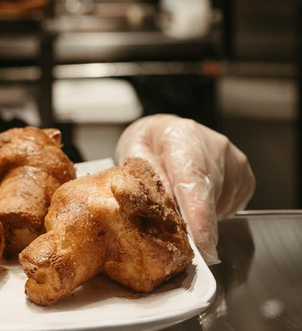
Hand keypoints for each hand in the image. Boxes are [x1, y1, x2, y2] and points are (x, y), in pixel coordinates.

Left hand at [115, 114, 254, 263]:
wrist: (166, 130)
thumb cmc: (147, 145)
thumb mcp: (132, 158)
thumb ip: (143, 182)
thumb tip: (160, 216)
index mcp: (182, 140)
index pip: (194, 184)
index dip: (199, 219)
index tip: (201, 246)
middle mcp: (216, 149)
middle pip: (210, 201)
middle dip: (190, 224)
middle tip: (169, 227)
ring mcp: (236, 164)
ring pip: (220, 210)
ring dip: (199, 217)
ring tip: (181, 197)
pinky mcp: (246, 178)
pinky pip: (230, 209)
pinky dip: (212, 213)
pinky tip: (197, 197)